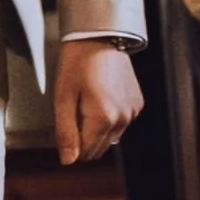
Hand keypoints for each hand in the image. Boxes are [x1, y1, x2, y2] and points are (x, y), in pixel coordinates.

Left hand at [53, 40, 141, 165]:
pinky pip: (121, 123)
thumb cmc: (77, 63)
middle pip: (100, 148)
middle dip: (83, 139)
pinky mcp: (137, 104)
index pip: (87, 153)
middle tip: (71, 115)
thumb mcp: (62, 97)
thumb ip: (65, 132)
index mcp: (104, 118)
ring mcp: (133, 111)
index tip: (63, 131)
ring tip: (84, 104)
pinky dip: (109, 119)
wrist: (99, 39)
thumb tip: (68, 160)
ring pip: (111, 137)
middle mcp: (123, 118)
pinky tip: (99, 100)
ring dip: (96, 130)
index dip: (71, 147)